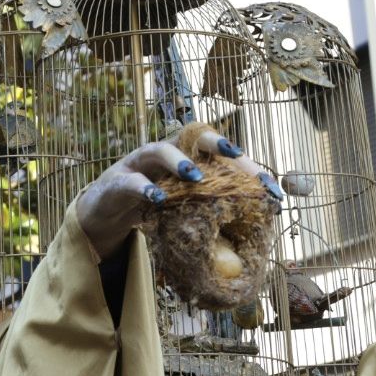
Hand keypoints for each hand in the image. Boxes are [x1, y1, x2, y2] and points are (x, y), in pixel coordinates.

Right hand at [75, 130, 280, 259]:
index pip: (220, 154)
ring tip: (196, 177)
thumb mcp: (184, 211)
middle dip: (216, 143)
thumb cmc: (152, 211)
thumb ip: (211, 215)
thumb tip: (252, 240)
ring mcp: (138, 164)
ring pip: (158, 149)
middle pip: (191, 135)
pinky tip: (159, 199)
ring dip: (178, 160)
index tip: (271, 187)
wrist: (104, 215)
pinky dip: (145, 188)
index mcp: (186, 160)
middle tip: (236, 155)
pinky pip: (131, 182)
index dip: (247, 167)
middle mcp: (164, 154)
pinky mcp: (116, 182)